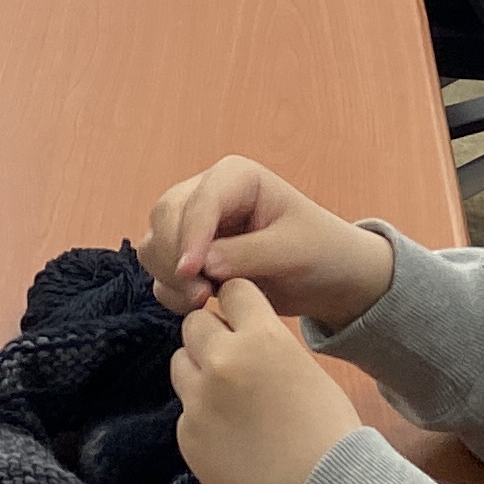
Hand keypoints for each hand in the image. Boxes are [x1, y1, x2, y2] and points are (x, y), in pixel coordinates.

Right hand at [144, 155, 394, 326]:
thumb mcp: (294, 251)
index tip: (192, 272)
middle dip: (175, 257)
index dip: (191, 235)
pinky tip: (200, 305)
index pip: (200, 200)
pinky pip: (160, 271)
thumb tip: (204, 264)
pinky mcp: (188, 255)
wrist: (328, 278)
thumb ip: (249, 254)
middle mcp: (208, 194)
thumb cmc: (320, 252)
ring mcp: (194, 224)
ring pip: (155, 243)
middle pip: (165, 216)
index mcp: (236, 178)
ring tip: (204, 300)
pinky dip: (171, 291)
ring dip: (170, 276)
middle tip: (202, 295)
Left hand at [172, 279, 364, 483]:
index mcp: (261, 338)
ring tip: (228, 399)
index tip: (244, 319)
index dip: (239, 305)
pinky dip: (202, 417)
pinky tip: (230, 438)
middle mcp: (222, 361)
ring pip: (179, 363)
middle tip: (233, 361)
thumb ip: (266, 346)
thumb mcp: (303, 368)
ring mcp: (199, 400)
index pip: (232, 291)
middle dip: (211, 336)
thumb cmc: (329, 431)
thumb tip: (242, 340)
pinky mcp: (187, 436)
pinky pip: (185, 410)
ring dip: (198, 371)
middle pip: (194, 324)